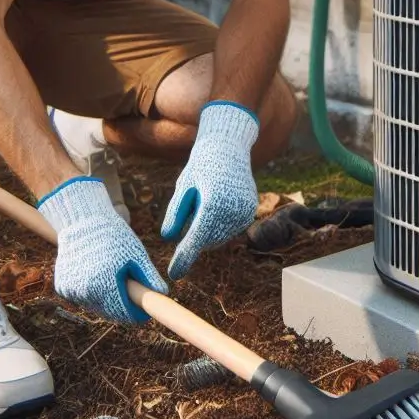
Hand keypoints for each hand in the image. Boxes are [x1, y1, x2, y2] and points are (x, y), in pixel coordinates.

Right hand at [38, 177, 167, 322]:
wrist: (83, 222)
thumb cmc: (115, 237)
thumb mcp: (137, 254)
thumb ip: (149, 277)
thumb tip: (164, 293)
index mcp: (106, 284)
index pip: (126, 314)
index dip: (139, 313)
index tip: (146, 309)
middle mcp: (86, 291)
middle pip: (111, 313)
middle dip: (123, 304)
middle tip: (129, 285)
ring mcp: (71, 291)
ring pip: (96, 306)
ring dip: (106, 298)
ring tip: (110, 274)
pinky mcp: (62, 288)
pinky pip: (82, 298)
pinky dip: (90, 291)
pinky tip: (93, 272)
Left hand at [162, 101, 259, 279]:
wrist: (229, 145)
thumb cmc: (202, 163)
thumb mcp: (183, 186)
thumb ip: (175, 213)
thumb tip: (168, 238)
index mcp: (213, 202)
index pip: (196, 238)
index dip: (184, 257)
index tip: (174, 274)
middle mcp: (233, 209)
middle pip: (208, 240)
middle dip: (194, 237)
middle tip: (190, 208)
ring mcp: (245, 211)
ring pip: (220, 237)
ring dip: (207, 231)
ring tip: (204, 201)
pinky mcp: (250, 210)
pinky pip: (231, 228)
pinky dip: (219, 225)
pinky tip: (214, 205)